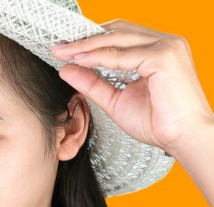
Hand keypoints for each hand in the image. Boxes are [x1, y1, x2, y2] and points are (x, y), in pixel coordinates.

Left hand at [51, 19, 212, 155]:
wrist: (183, 139)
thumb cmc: (158, 123)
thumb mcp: (115, 100)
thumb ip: (92, 83)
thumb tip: (66, 69)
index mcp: (157, 49)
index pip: (118, 35)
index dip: (90, 39)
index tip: (65, 49)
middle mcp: (165, 42)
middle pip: (115, 32)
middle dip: (83, 39)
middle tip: (58, 48)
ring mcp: (166, 47)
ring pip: (116, 39)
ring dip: (86, 45)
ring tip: (63, 53)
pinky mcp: (163, 57)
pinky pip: (121, 55)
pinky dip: (97, 57)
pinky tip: (80, 60)